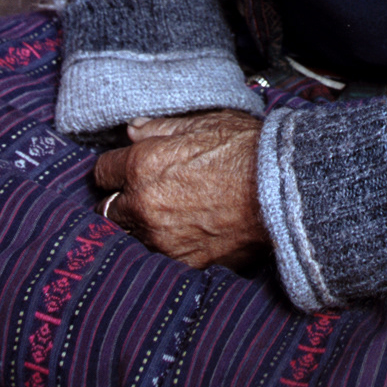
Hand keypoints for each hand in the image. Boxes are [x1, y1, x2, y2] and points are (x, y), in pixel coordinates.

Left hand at [93, 109, 267, 270]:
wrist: (283, 190)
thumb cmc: (248, 150)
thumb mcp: (204, 123)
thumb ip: (160, 128)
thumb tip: (133, 130)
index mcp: (143, 165)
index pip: (103, 171)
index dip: (116, 167)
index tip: (126, 168)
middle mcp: (144, 205)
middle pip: (108, 210)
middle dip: (120, 201)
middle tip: (140, 194)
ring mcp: (162, 239)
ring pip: (129, 237)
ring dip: (138, 226)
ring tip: (161, 215)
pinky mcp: (183, 263)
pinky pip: (158, 256)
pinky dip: (163, 246)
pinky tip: (181, 233)